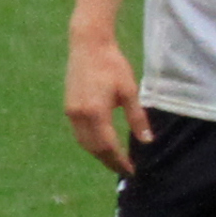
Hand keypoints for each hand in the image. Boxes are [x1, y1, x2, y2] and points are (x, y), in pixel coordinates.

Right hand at [65, 28, 151, 174]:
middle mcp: (78, 116)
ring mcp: (70, 112)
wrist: (88, 46)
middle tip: (125, 170)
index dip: (119, 161)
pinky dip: (91, 143)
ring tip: (115, 161)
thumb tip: (147, 141)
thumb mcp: (130, 91)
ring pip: (84, 142)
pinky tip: (102, 145)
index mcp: (95, 112)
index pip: (108, 146)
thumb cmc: (113, 65)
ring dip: (99, 154)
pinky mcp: (68, 107)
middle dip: (109, 161)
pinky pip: (79, 133)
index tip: (131, 170)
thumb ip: (137, 118)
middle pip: (93, 148)